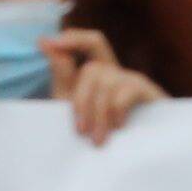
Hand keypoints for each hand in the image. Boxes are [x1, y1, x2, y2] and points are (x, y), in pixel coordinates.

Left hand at [42, 27, 163, 144]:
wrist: (132, 151)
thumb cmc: (97, 130)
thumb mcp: (71, 105)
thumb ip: (61, 75)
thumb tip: (45, 41)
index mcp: (94, 72)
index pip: (88, 43)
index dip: (74, 38)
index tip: (48, 43)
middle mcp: (114, 71)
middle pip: (93, 68)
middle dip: (82, 101)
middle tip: (80, 131)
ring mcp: (131, 78)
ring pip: (106, 83)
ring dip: (98, 115)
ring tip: (98, 140)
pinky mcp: (146, 90)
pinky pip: (125, 92)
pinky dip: (116, 111)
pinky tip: (118, 126)